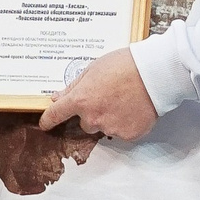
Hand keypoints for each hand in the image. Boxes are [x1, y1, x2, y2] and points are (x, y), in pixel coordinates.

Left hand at [38, 47, 157, 143]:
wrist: (155, 72)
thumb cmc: (126, 65)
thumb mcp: (93, 69)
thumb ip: (74, 86)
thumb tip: (58, 98)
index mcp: (81, 100)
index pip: (56, 115)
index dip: (48, 120)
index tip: (45, 124)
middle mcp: (93, 118)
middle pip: (85, 123)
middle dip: (93, 113)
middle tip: (108, 97)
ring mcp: (111, 128)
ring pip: (104, 127)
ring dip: (110, 118)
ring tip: (125, 100)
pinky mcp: (128, 135)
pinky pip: (122, 132)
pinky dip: (126, 124)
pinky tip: (134, 109)